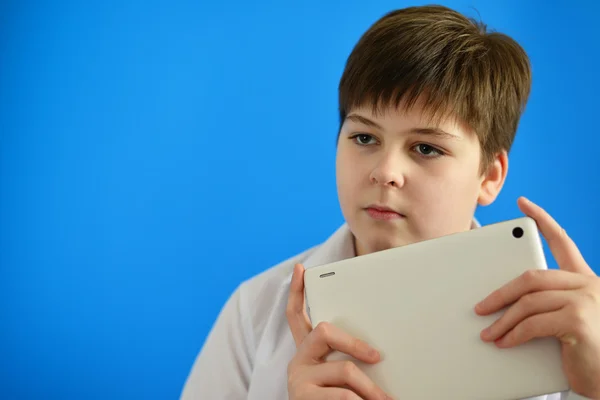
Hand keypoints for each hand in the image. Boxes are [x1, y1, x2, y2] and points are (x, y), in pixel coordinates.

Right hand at [285, 263, 392, 399]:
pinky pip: (343, 396)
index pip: (295, 317)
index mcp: (306, 354)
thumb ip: (346, 361)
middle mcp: (297, 362)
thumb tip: (377, 353)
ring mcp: (298, 380)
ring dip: (370, 390)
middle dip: (355, 343)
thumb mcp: (340, 380)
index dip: (297, 292)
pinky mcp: (303, 397)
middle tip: (378, 355)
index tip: (301, 269)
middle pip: (324, 331)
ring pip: (344, 370)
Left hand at [475, 197, 599, 398]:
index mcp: (584, 280)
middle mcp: (589, 284)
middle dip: (501, 293)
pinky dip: (514, 334)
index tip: (525, 204)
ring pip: (529, 301)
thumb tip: (503, 302)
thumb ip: (546, 304)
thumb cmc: (585, 351)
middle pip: (532, 276)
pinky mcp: (580, 320)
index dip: (543, 220)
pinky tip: (505, 342)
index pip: (562, 242)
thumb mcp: (566, 321)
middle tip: (480, 308)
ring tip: (488, 333)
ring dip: (503, 320)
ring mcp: (587, 300)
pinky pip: (534, 323)